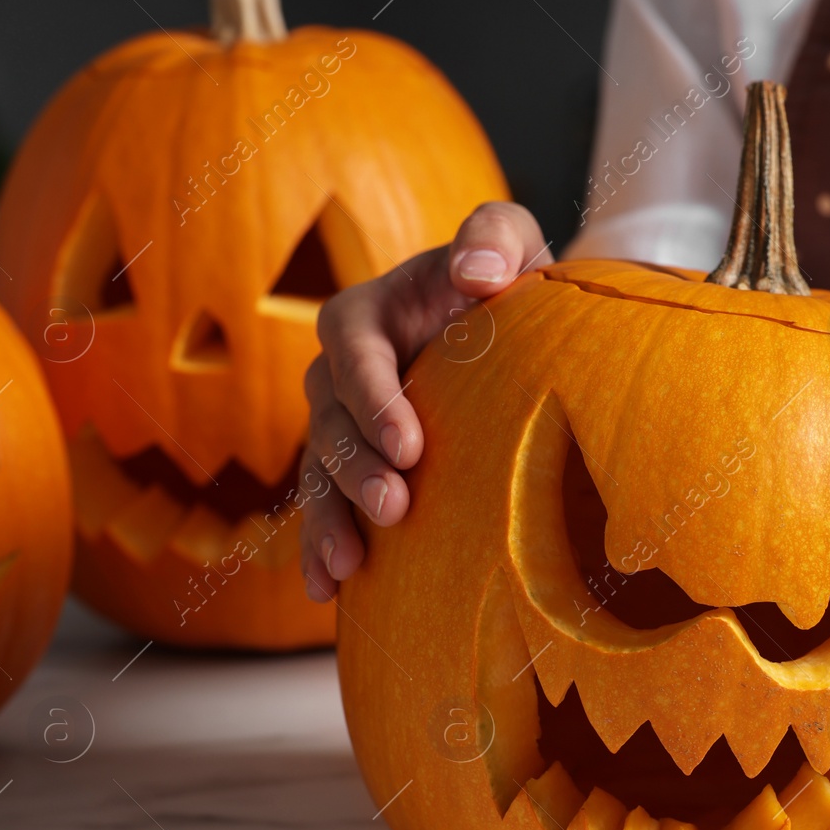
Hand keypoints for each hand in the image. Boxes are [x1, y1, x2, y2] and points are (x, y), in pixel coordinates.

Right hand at [299, 202, 548, 600]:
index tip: (410, 445)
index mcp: (366, 315)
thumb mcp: (509, 243)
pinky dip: (320, 548)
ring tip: (351, 565)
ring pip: (320, 474)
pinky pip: (327, 509)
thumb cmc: (507, 280)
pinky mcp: (355, 471)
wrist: (509, 333)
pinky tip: (326, 591)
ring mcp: (343, 428)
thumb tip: (477, 272)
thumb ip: (494, 238)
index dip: (374, 398)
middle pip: (331, 421)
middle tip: (393, 507)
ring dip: (331, 519)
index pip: (352, 350)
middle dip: (356, 468)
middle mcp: (341, 374)